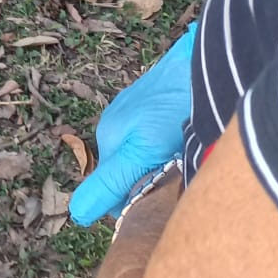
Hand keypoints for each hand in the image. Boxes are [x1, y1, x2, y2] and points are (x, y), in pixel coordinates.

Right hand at [69, 23, 197, 225]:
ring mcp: (134, 111)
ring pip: (141, 156)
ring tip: (184, 163)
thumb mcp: (141, 153)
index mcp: (107, 138)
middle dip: (147, 184)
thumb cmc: (171, 110)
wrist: (201, 64)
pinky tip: (186, 143)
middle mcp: (115, 125)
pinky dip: (169, 148)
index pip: (110, 192)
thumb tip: (75, 213)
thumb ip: (111, 182)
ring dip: (160, 167)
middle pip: (125, 173)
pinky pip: (154, 138)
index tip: (160, 203)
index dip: (134, 204)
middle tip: (175, 182)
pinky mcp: (154, 102)